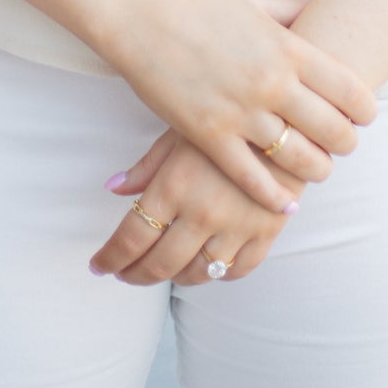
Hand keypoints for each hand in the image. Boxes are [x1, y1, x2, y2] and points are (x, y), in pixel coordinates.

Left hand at [90, 129, 305, 286]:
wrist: (288, 109)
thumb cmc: (225, 113)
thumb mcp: (179, 130)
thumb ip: (147, 166)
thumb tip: (114, 189)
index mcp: (175, 185)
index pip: (131, 238)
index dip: (110, 258)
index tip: (99, 267)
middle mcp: (203, 213)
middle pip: (159, 264)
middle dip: (135, 275)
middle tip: (124, 275)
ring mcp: (237, 227)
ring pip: (197, 274)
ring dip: (174, 277)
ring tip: (162, 270)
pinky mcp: (267, 232)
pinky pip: (237, 271)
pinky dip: (219, 274)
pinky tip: (207, 264)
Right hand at [102, 0, 378, 215]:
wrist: (139, 15)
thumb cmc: (198, 4)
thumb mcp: (254, 2)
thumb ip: (291, 11)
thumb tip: (321, 7)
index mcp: (287, 47)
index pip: (349, 89)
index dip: (365, 109)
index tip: (364, 116)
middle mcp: (272, 82)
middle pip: (333, 130)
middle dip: (346, 144)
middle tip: (344, 147)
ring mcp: (241, 112)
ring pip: (299, 159)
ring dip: (317, 170)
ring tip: (318, 170)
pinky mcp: (209, 136)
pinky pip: (252, 178)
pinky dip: (274, 196)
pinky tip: (286, 203)